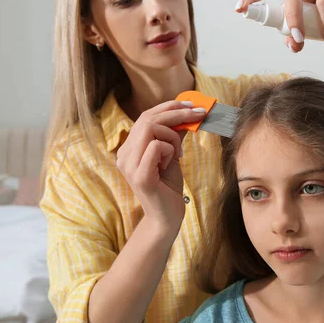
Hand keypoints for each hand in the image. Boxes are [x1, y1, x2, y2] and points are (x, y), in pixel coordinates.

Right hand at [115, 101, 204, 235]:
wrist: (166, 218)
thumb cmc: (168, 187)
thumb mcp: (172, 155)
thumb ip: (173, 136)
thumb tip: (185, 114)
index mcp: (129, 148)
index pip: (145, 117)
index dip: (168, 107)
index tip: (190, 105)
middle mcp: (124, 154)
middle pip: (147, 118)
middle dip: (176, 112)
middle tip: (198, 112)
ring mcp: (129, 165)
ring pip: (151, 128)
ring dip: (173, 136)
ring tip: (178, 152)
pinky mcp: (140, 175)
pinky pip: (156, 146)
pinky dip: (170, 149)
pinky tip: (171, 163)